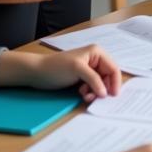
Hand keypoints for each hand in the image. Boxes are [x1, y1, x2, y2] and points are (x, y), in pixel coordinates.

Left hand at [0, 45, 120, 102]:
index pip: (113, 68)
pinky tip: (82, 94)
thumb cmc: (56, 67)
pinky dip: (89, 92)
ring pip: (100, 84)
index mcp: (97, 53)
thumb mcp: (78, 70)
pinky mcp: (82, 78)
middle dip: (103, 88)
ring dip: (95, 92)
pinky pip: (92, 87)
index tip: (113, 96)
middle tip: (96, 98)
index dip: (115, 82)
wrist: (37, 73)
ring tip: (86, 96)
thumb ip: (94, 80)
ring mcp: (88, 69)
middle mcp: (95, 60)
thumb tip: (105, 93)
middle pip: (107, 77)